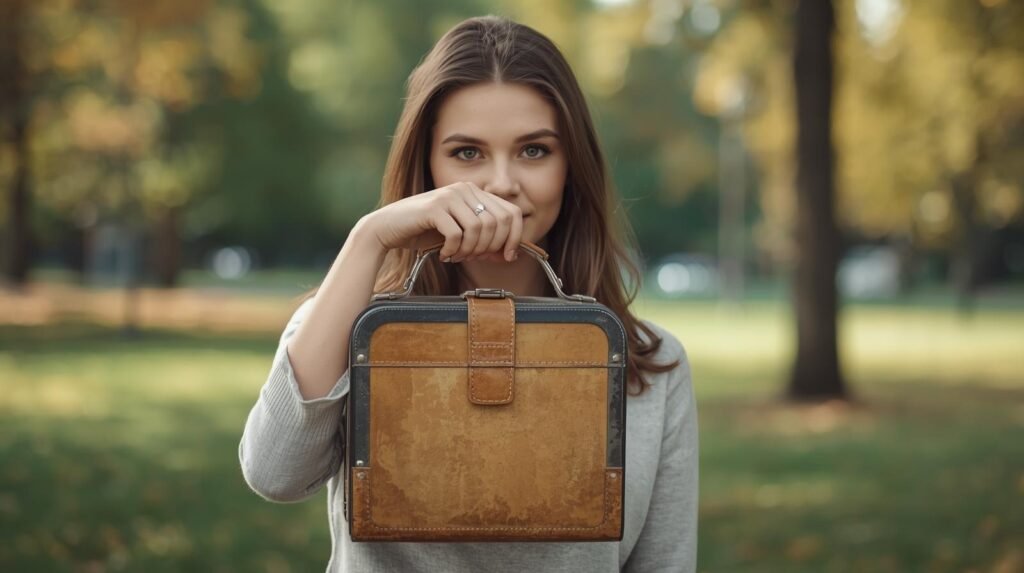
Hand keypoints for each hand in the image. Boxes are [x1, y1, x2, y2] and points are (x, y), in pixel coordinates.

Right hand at [363, 182, 524, 262]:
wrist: (388, 228)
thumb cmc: (424, 232)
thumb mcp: (461, 234)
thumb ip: (484, 240)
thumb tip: (510, 255)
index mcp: (474, 192)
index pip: (510, 212)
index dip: (514, 237)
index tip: (507, 257)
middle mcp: (464, 189)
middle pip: (497, 222)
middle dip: (489, 247)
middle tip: (473, 258)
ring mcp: (449, 196)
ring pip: (478, 229)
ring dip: (470, 250)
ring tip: (456, 256)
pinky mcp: (434, 207)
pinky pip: (457, 235)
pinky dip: (453, 250)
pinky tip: (444, 254)